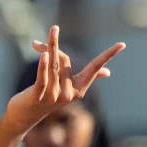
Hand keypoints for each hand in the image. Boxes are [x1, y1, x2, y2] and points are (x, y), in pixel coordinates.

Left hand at [6, 27, 124, 129]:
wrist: (24, 116)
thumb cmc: (47, 98)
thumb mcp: (68, 88)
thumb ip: (87, 79)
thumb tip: (108, 73)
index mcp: (79, 89)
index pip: (95, 68)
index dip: (108, 56)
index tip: (122, 44)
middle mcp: (69, 93)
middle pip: (64, 60)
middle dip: (54, 46)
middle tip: (52, 30)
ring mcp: (54, 96)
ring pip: (53, 65)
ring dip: (49, 46)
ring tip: (50, 32)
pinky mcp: (38, 96)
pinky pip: (42, 77)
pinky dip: (43, 65)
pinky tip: (43, 53)